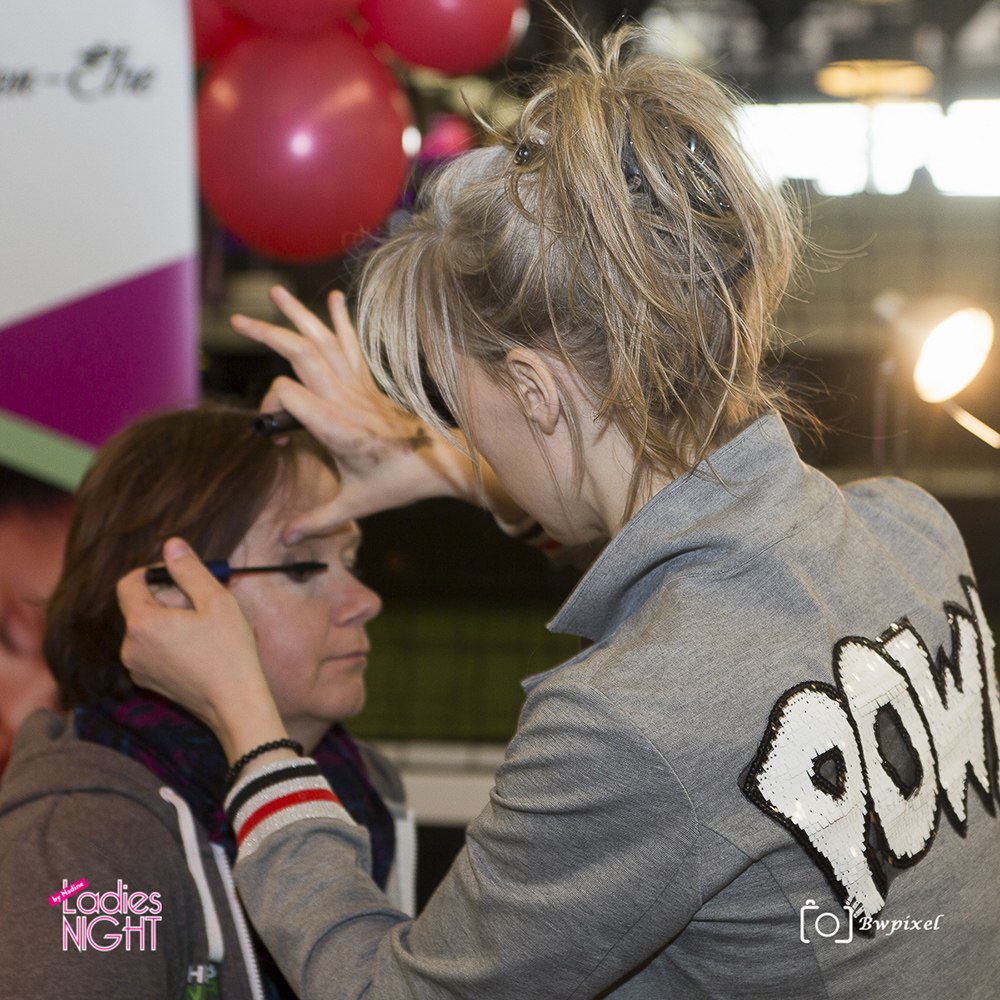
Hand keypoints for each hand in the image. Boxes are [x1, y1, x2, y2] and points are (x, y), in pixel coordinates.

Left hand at [117, 538, 286, 763]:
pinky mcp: (149, 682)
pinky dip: (170, 641)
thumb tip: (172, 545)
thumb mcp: (216, 602)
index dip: (153, 572)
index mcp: (142, 623)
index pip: (128, 582)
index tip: (181, 576)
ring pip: (147, 627)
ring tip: (205, 629)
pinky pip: (152, 649)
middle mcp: (130, 647)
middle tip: (203, 604)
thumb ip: (190, 570)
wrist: (235, 706)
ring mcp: (137, 668)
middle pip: (140, 605)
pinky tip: (200, 649)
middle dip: (168, 597)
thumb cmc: (230, 652)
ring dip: (170, 620)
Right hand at [232, 288, 479, 538]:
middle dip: (267, 333)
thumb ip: (317, 520)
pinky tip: (335, 298)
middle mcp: (346, 399)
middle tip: (236, 319)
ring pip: (325, 341)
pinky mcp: (370, 385)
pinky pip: (352, 346)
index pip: (288, 395)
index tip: (278, 441)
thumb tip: (286, 540)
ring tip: (275, 291)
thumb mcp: (357, 505)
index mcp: (337, 426)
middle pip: (301, 352)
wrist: (443, 464)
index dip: (270, 409)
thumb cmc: (401, 483)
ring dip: (300, 315)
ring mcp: (360, 388)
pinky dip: (341, 321)